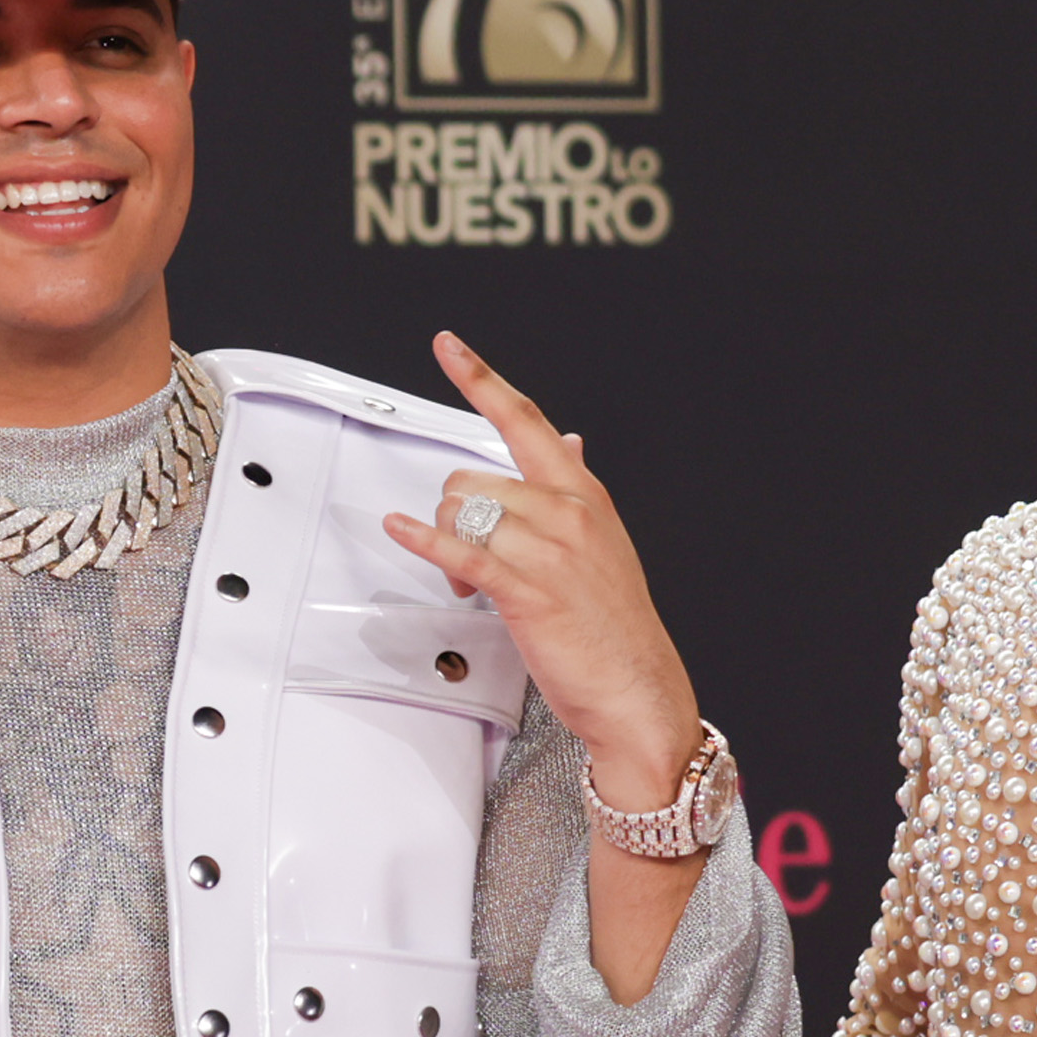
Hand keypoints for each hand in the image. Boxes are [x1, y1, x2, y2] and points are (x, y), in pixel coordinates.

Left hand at [382, 332, 698, 808]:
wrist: (638, 689)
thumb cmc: (614, 627)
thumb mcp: (601, 543)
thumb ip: (574, 492)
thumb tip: (567, 443)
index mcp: (583, 494)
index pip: (525, 420)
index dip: (481, 379)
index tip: (450, 347)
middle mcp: (566, 509)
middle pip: (471, 476)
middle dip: (454, 514)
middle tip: (466, 558)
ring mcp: (547, 546)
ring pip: (460, 510)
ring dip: (445, 544)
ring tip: (466, 579)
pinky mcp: (525, 586)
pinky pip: (458, 547)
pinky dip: (420, 538)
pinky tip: (399, 531)